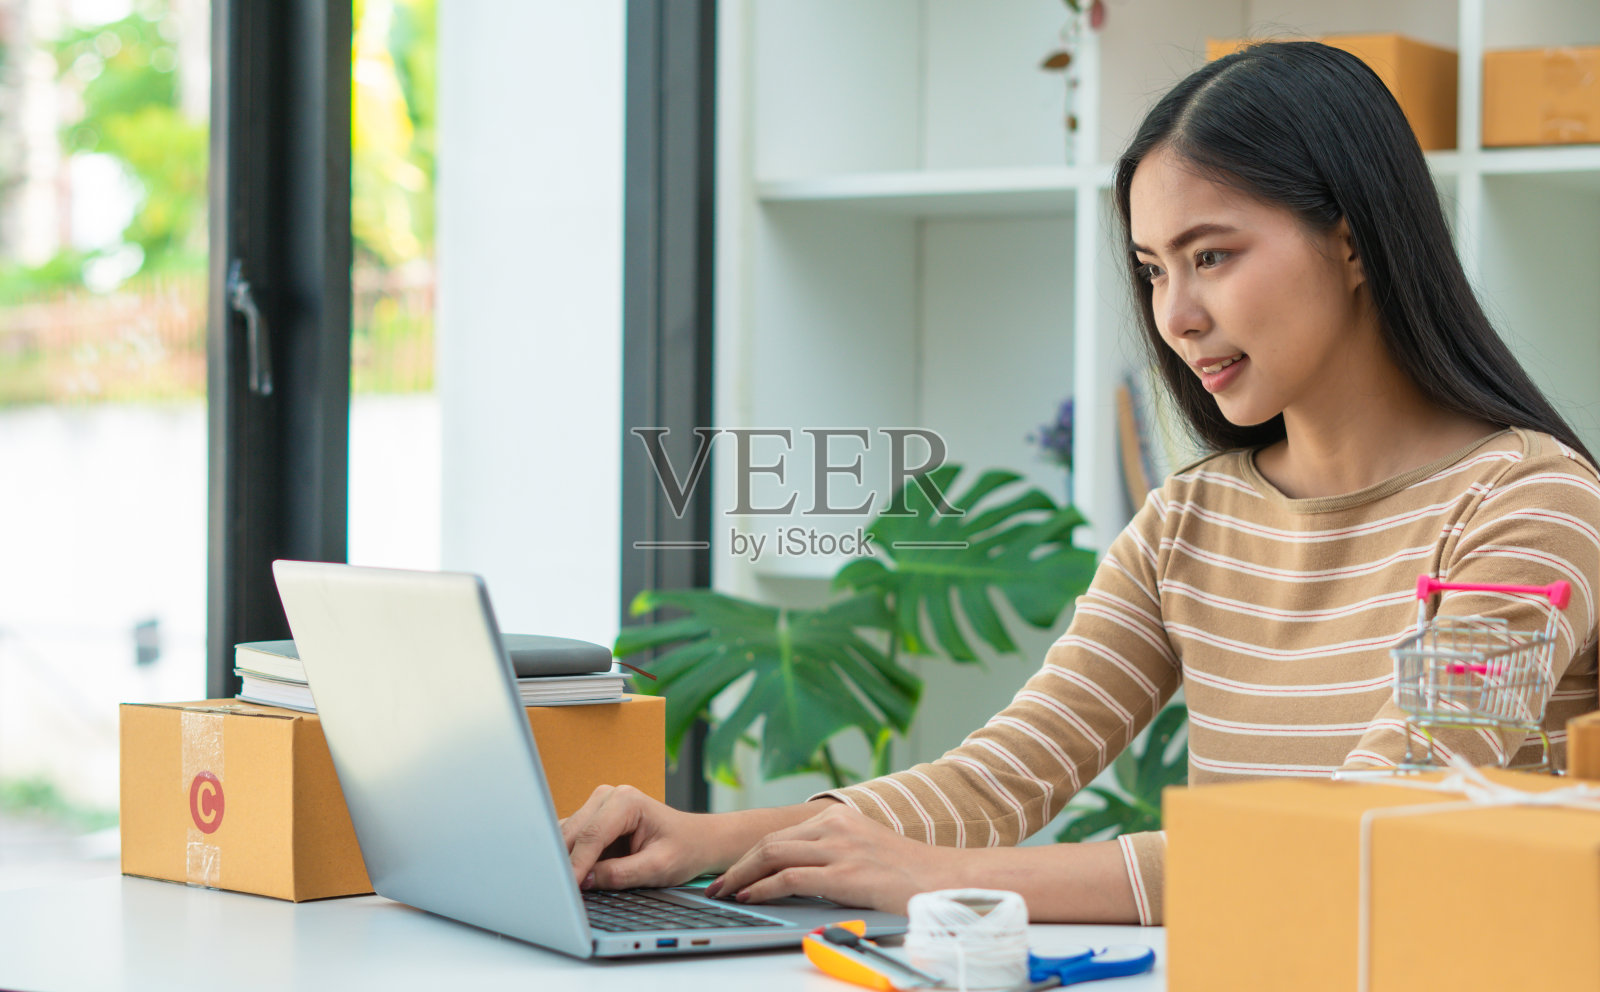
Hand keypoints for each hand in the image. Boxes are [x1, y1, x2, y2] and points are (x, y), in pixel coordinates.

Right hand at [561, 785, 716, 890]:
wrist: (698, 840)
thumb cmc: (685, 849)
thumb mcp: (658, 867)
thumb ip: (620, 874)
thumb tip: (585, 882)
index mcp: (626, 801)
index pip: (591, 836)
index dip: (576, 865)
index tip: (567, 890)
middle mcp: (608, 797)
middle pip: (573, 834)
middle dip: (564, 863)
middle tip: (558, 895)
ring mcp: (598, 806)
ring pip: (567, 836)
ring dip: (563, 861)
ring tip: (562, 888)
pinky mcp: (593, 820)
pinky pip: (573, 840)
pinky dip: (569, 859)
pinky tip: (570, 878)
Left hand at [706, 803, 954, 913]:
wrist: (945, 880)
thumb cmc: (908, 874)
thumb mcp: (865, 851)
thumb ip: (834, 853)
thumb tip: (797, 872)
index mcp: (839, 818)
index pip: (781, 833)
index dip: (751, 854)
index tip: (733, 871)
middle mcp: (836, 827)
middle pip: (770, 841)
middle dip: (738, 865)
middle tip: (717, 884)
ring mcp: (840, 849)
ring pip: (773, 855)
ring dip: (742, 876)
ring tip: (724, 893)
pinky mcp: (846, 874)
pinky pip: (790, 877)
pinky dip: (762, 887)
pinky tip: (749, 897)